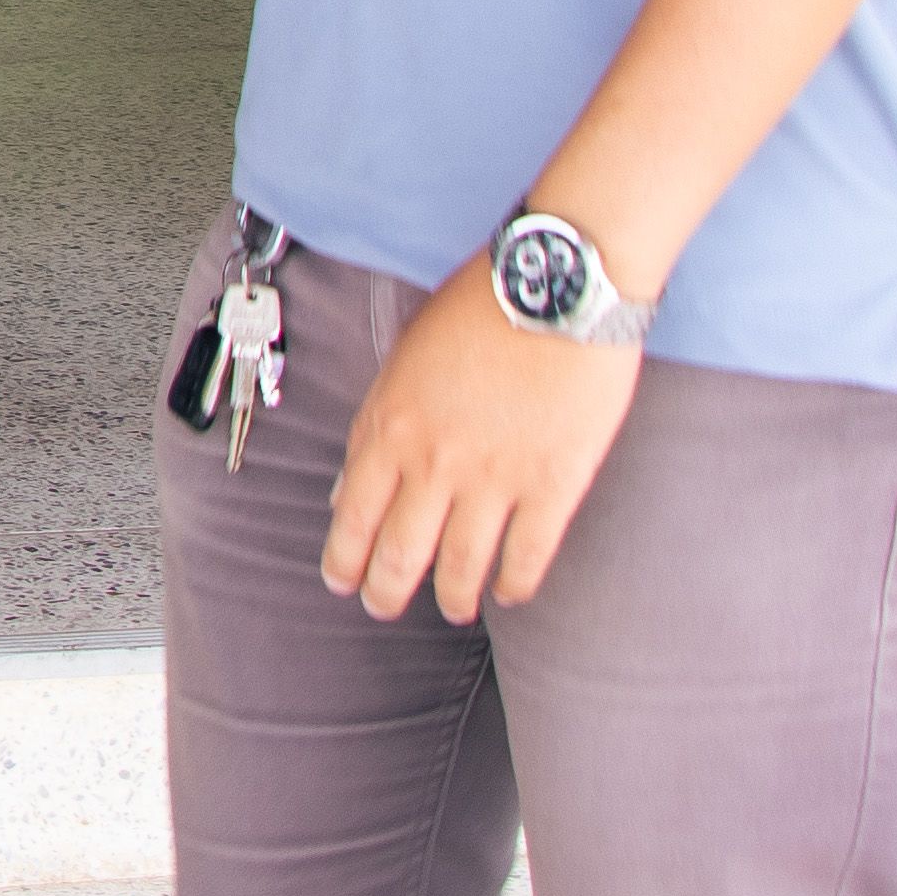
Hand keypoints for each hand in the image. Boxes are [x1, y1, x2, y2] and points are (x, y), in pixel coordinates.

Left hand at [321, 254, 647, 622]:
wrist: (555, 287)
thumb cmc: (479, 306)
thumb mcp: (404, 358)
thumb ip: (377, 422)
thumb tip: (351, 483)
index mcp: (390, 427)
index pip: (353, 515)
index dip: (345, 558)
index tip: (342, 581)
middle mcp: (435, 463)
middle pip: (401, 552)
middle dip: (387, 590)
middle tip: (384, 606)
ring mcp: (496, 479)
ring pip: (462, 567)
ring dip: (452, 598)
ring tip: (452, 609)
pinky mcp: (554, 485)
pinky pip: (528, 555)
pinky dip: (515, 584)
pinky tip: (509, 593)